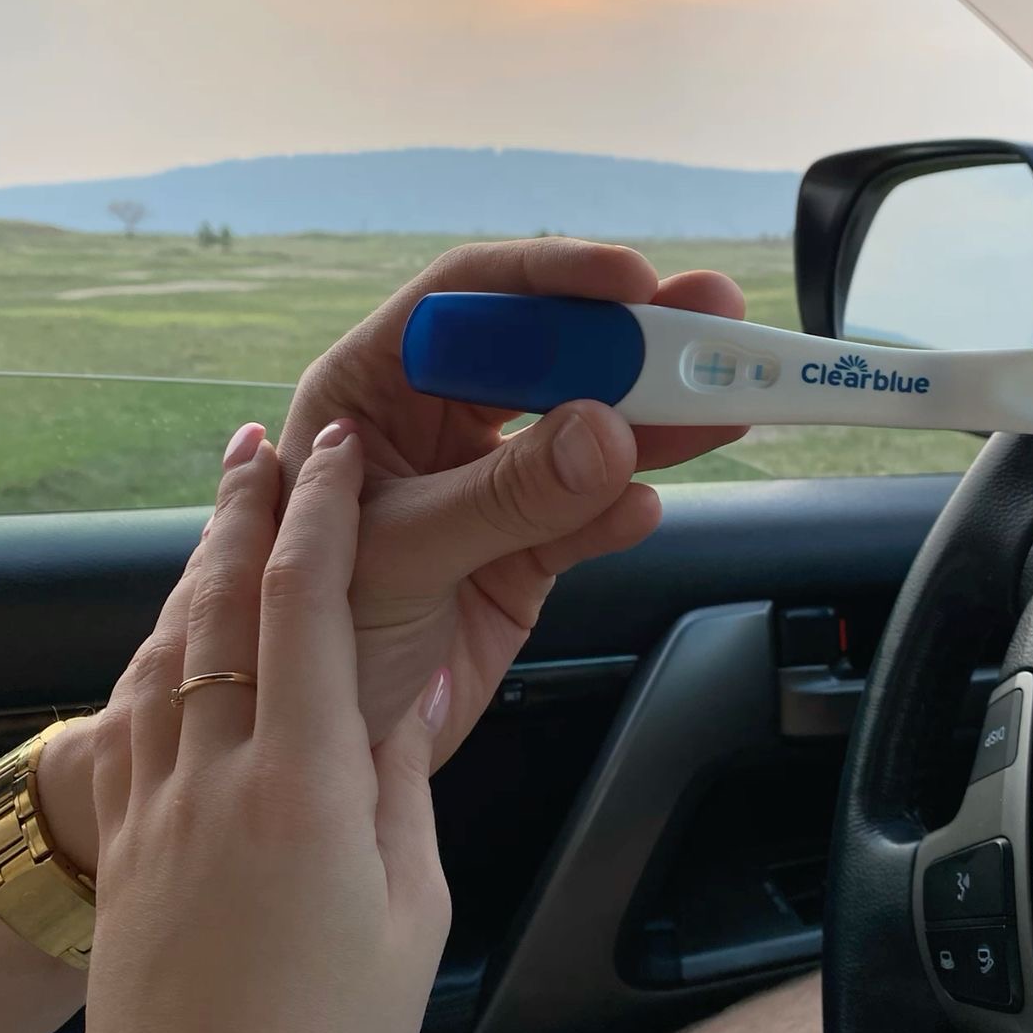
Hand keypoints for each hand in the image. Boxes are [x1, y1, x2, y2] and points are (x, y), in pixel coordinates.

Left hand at [10, 423, 449, 1032]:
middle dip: (245, 508)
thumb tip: (404, 698)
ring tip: (226, 509)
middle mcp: (215, 777)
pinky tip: (181, 630)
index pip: (304, 606)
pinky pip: (141, 710)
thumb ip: (399, 787)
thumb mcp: (409, 915)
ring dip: (201, 563)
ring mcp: (160, 808)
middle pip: (219, 604)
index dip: (321, 513)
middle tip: (264, 439)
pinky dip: (168, 644)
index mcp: (301, 788)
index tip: (339, 449)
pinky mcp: (135, 844)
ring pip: (172, 648)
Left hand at [277, 237, 746, 764]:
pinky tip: (644, 507)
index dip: (550, 277)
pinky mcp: (526, 556)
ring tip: (727, 401)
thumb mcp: (395, 554)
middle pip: (547, 355)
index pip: (468, 300)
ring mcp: (488, 489)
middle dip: (630, 338)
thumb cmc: (305, 636)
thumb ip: (501, 495)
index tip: (633, 280)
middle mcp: (435, 424)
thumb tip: (607, 433)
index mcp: (374, 387)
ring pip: (584, 435)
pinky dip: (620, 514)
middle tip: (715, 318)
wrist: (318, 755)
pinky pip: (587, 521)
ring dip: (656, 418)